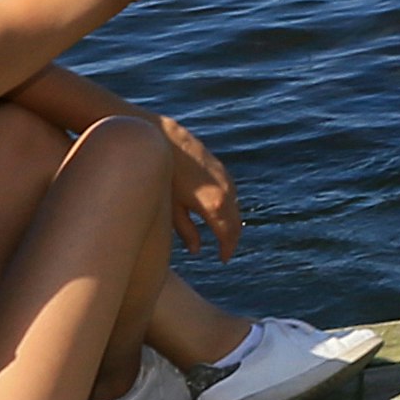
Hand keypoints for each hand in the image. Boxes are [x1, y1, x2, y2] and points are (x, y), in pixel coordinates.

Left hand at [161, 117, 245, 261]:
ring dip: (231, 221)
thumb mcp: (172, 209)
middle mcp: (226, 191)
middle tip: (224, 251)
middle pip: (236, 221)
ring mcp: (225, 178)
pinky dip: (229, 206)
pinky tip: (217, 211)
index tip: (223, 259)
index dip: (227, 249)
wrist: (164, 139)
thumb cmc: (163, 175)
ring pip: (235, 206)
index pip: (229, 234)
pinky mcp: (221, 168)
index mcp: (214, 205)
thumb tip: (196, 249)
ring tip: (221, 234)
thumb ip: (186, 232)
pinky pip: (232, 193)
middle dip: (232, 238)